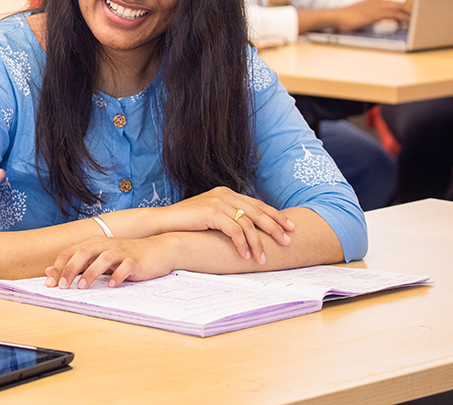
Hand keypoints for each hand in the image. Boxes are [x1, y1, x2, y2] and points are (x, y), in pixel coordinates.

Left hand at [44, 235, 173, 288]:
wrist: (156, 250)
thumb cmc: (123, 257)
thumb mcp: (97, 258)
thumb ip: (75, 264)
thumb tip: (50, 271)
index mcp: (93, 244)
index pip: (70, 252)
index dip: (58, 267)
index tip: (50, 283)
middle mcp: (105, 245)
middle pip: (83, 253)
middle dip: (70, 269)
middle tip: (62, 287)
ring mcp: (120, 252)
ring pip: (103, 258)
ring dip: (91, 272)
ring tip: (83, 287)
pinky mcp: (135, 260)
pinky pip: (125, 266)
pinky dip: (118, 275)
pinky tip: (112, 285)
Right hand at [154, 186, 293, 263]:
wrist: (162, 222)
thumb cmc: (186, 223)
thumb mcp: (210, 216)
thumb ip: (227, 217)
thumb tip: (247, 231)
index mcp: (227, 193)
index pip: (258, 204)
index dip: (275, 215)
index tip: (289, 227)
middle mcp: (225, 194)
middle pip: (258, 212)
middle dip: (275, 228)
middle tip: (287, 242)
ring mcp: (218, 202)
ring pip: (248, 223)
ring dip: (257, 243)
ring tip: (262, 259)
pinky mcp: (211, 212)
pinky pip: (234, 230)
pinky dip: (242, 244)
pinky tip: (245, 256)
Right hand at [332, 0, 411, 32]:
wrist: (335, 17)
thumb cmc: (345, 19)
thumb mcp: (360, 16)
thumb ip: (370, 17)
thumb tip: (375, 22)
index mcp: (374, 1)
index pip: (394, 3)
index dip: (405, 7)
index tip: (413, 12)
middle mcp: (377, 1)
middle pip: (399, 4)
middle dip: (411, 9)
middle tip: (422, 14)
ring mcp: (376, 6)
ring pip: (399, 8)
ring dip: (410, 13)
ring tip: (419, 19)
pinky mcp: (375, 13)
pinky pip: (393, 14)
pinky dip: (402, 18)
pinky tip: (408, 22)